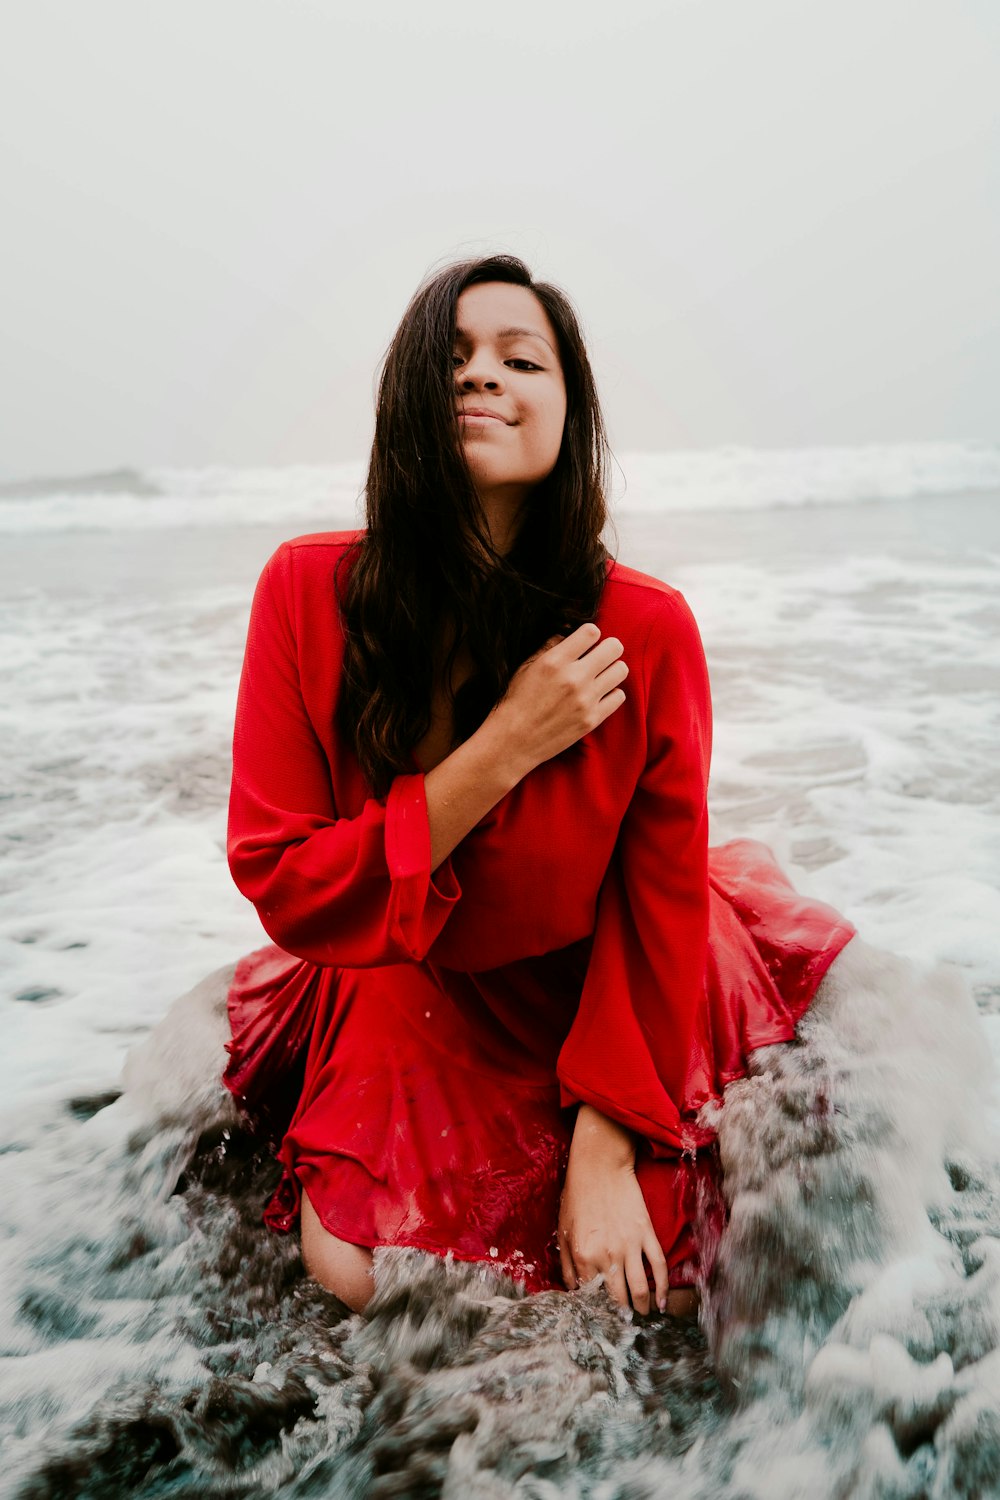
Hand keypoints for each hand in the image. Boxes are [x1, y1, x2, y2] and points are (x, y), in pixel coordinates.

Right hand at [488, 623, 627, 774]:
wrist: (514, 740)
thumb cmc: (517, 700)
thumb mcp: (526, 666)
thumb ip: (550, 646)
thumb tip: (570, 631)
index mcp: (555, 661)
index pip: (592, 631)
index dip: (591, 634)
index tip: (585, 643)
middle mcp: (573, 678)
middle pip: (614, 647)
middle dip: (608, 648)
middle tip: (599, 656)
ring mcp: (585, 700)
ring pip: (621, 670)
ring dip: (612, 669)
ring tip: (600, 675)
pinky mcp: (592, 719)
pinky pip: (619, 696)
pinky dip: (611, 693)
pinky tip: (598, 695)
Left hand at [557, 1105, 668, 1315]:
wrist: (600, 1165)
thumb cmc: (577, 1196)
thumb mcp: (562, 1230)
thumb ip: (565, 1264)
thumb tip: (573, 1291)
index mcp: (583, 1255)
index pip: (591, 1296)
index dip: (596, 1312)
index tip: (601, 1322)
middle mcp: (607, 1254)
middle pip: (617, 1298)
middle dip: (620, 1317)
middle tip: (622, 1327)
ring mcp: (629, 1245)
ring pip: (639, 1289)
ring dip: (641, 1309)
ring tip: (641, 1317)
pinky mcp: (646, 1234)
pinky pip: (658, 1266)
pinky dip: (663, 1288)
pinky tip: (662, 1302)